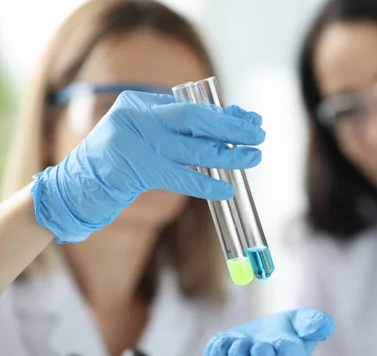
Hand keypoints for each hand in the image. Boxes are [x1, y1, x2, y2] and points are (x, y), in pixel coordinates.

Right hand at [31, 91, 264, 242]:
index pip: (192, 107)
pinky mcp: (129, 170)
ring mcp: (130, 141)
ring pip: (189, 150)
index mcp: (140, 104)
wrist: (75, 189)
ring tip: (252, 158)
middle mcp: (134, 116)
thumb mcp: (147, 140)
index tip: (251, 120)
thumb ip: (180, 133)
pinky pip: (176, 177)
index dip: (225, 115)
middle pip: (193, 120)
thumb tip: (229, 129)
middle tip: (259, 135)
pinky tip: (226, 188)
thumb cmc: (119, 164)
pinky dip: (204, 184)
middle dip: (231, 128)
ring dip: (225, 156)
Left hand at [205, 309, 334, 355]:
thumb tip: (325, 325)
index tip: (284, 342)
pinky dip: (220, 349)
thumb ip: (313, 322)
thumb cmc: (279, 335)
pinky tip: (225, 340)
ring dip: (239, 353)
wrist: (251, 348)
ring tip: (241, 341)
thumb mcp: (298, 324)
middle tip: (261, 346)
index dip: (288, 353)